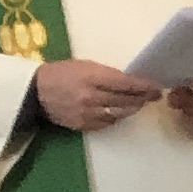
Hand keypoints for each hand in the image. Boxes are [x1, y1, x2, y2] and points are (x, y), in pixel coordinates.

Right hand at [34, 58, 161, 131]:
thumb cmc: (62, 73)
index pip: (126, 84)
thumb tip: (132, 82)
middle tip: (154, 96)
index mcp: (92, 77)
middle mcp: (91, 96)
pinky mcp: (83, 125)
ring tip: (139, 103)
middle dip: (143, 98)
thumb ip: (108, 74)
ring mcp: (87, 113)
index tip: (158, 87)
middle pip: (126, 100)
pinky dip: (117, 117)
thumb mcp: (85, 66)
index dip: (144, 87)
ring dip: (132, 108)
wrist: (34, 91)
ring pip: (120, 114)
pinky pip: (107, 123)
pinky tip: (120, 111)